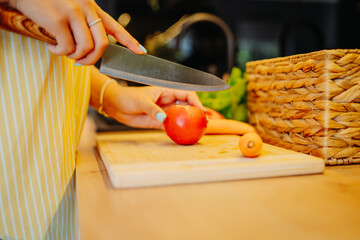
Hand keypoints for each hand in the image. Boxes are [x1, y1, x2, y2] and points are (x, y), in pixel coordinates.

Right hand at [8, 0, 144, 64]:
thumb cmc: (44, 1)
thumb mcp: (69, 7)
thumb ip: (81, 24)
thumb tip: (86, 52)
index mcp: (90, 6)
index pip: (115, 26)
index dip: (129, 41)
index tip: (140, 52)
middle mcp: (85, 8)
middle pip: (102, 44)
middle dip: (93, 60)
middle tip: (81, 63)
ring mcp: (73, 14)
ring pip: (86, 49)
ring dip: (74, 57)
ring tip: (61, 50)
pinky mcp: (58, 20)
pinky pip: (67, 48)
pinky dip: (58, 53)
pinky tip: (50, 46)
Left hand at [103, 84, 203, 128]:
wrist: (116, 106)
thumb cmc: (128, 98)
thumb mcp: (141, 101)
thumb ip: (153, 109)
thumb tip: (164, 118)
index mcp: (166, 91)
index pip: (186, 94)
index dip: (196, 101)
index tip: (201, 111)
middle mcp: (168, 101)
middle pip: (187, 106)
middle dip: (196, 113)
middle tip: (203, 123)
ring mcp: (164, 111)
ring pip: (181, 116)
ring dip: (188, 123)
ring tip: (197, 130)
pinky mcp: (159, 122)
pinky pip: (171, 126)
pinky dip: (177, 130)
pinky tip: (183, 135)